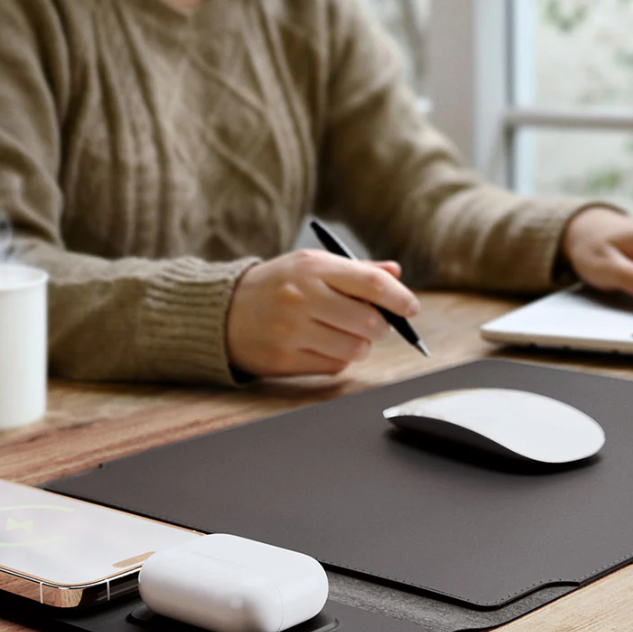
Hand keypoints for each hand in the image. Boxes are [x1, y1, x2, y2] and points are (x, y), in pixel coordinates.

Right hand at [226, 249, 418, 376]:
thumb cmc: (277, 285)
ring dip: (360, 346)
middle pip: (369, 322)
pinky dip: (339, 359)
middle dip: (381, 327)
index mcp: (313, 268)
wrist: (222, 312)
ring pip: (355, 349)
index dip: (399, 298)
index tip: (410, 308)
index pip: (371, 284)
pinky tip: (324, 346)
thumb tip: (395, 274)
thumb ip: (355, 270)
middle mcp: (302, 297)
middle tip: (374, 324)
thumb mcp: (310, 265)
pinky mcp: (284, 359)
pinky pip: (334, 366)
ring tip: (345, 335)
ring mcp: (291, 331)